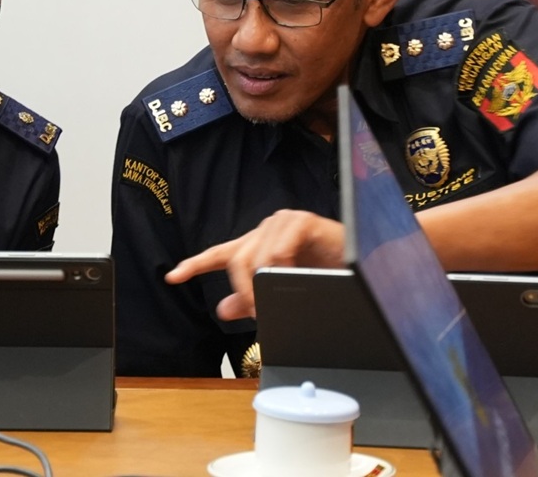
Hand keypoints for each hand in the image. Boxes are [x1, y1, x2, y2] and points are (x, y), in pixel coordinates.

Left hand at [165, 210, 345, 319]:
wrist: (365, 264)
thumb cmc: (327, 273)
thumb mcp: (284, 291)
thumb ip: (253, 299)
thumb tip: (223, 309)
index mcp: (258, 246)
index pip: (219, 254)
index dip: (194, 265)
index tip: (172, 277)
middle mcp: (266, 231)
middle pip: (235, 260)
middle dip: (242, 291)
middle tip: (257, 314)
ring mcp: (282, 223)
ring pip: (255, 257)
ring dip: (262, 286)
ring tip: (276, 303)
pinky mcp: (301, 221)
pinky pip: (278, 250)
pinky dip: (281, 269)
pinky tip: (294, 277)